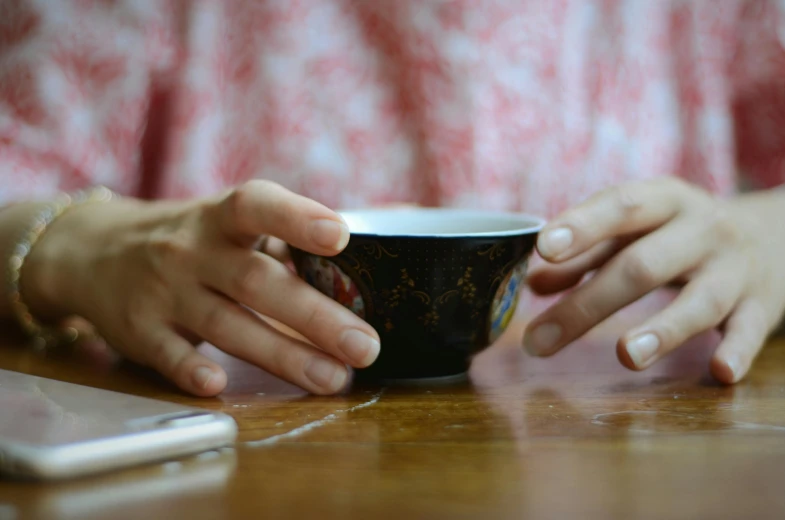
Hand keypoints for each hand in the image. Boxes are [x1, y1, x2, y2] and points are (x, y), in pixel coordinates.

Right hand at [25, 181, 380, 395]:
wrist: (94, 250)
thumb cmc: (191, 240)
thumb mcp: (226, 224)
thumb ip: (281, 242)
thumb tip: (359, 273)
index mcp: (222, 218)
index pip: (258, 207)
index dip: (298, 218)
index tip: (339, 236)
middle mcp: (192, 250)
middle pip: (258, 282)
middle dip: (315, 316)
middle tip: (365, 345)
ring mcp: (163, 291)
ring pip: (227, 324)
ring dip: (283, 354)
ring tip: (333, 378)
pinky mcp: (139, 329)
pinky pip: (166, 352)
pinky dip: (190, 369)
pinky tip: (219, 385)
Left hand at [523, 179, 784, 382]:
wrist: (777, 233)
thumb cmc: (682, 233)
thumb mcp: (637, 231)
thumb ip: (585, 255)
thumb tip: (531, 285)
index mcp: (664, 201)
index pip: (622, 206)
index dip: (583, 225)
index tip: (544, 247)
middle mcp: (702, 229)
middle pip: (643, 265)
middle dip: (588, 305)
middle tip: (538, 341)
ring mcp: (735, 268)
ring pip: (700, 299)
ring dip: (664, 328)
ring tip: (626, 355)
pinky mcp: (762, 305)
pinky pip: (750, 329)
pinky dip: (737, 350)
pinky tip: (720, 372)